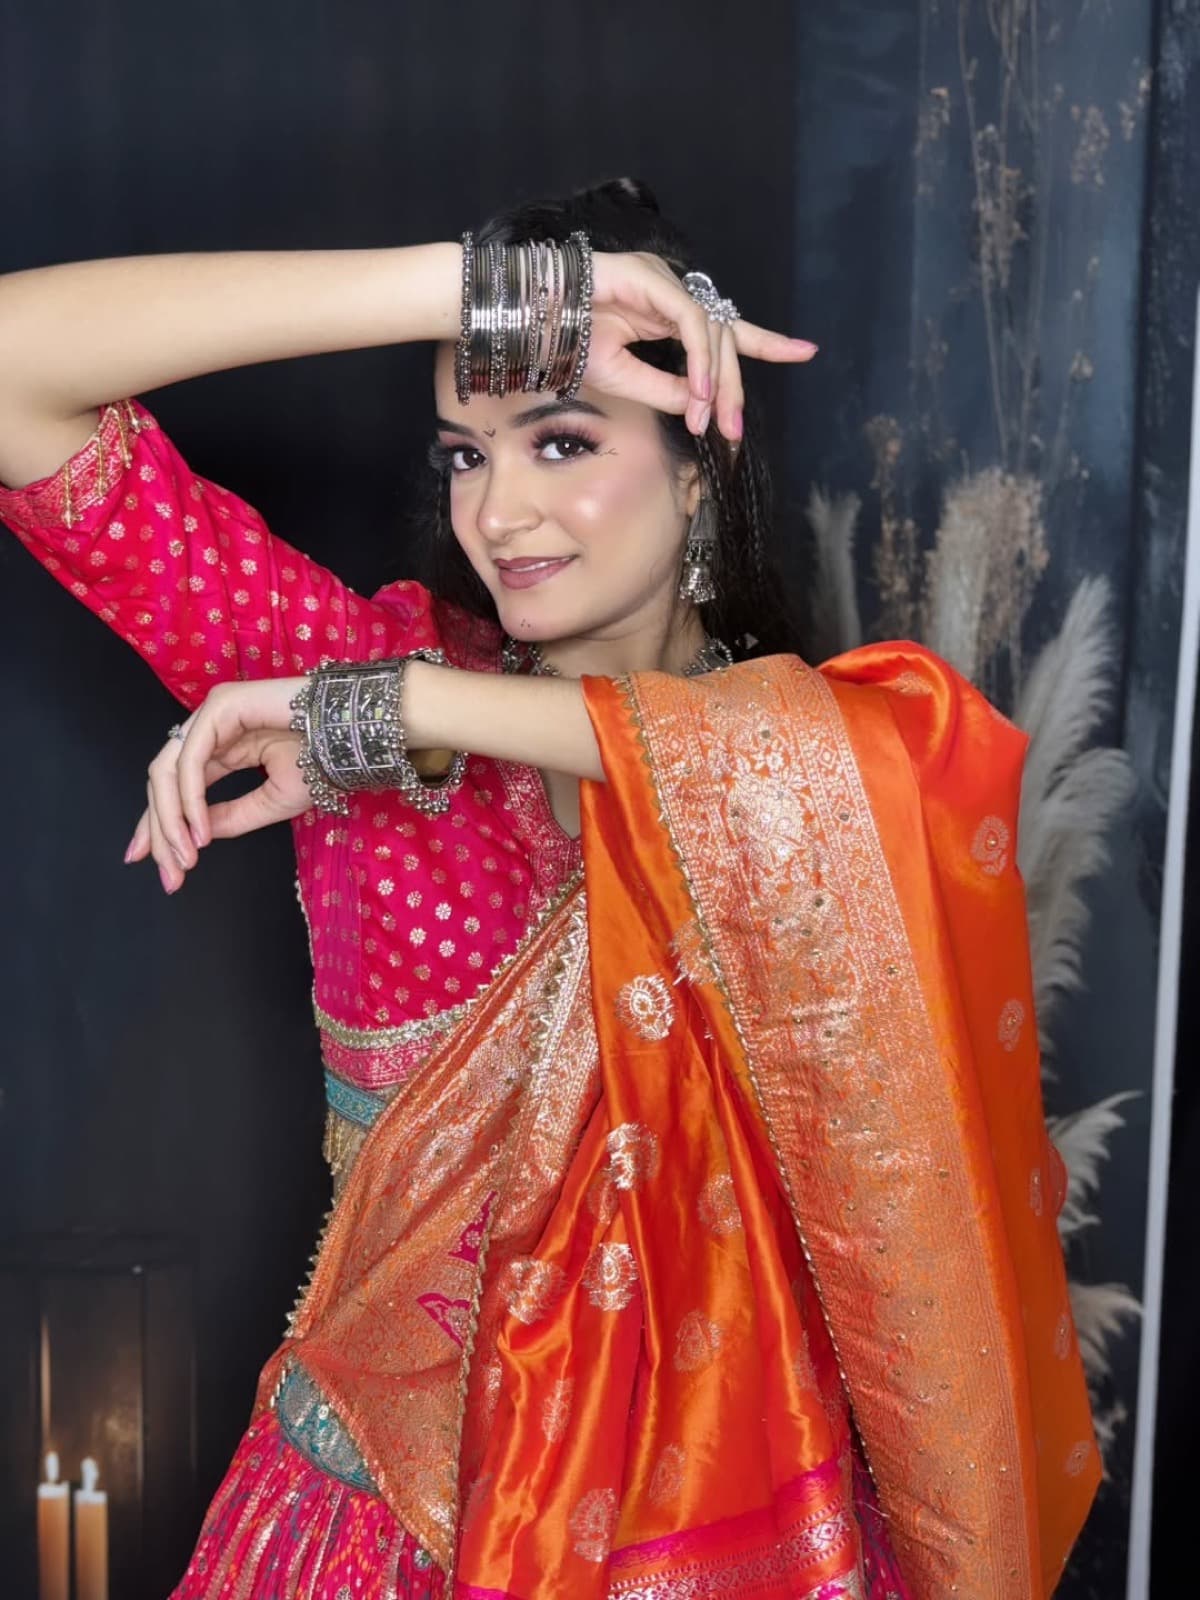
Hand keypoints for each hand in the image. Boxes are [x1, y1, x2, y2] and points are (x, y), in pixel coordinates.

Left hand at [126, 677, 307, 892]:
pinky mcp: (219, 706)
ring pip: (167, 772)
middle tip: (169, 875)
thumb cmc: (324, 762)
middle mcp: (208, 728)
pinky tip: (200, 831)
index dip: (163, 828)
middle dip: (160, 831)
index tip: (164, 870)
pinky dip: (190, 800)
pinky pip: (191, 760)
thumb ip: (229, 818)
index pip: (176, 788)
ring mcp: (210, 714)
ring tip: (185, 857)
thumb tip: (192, 838)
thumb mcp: (270, 803)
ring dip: (170, 821)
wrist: (353, 736)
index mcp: (220, 746)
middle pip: (163, 782)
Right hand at [586, 251, 817, 440]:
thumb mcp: (627, 380)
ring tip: (712, 419)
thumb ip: (668, 390)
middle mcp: (672, 293)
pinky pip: (690, 320)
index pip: (727, 328)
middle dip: (733, 386)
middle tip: (734, 429)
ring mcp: (664, 281)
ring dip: (716, 380)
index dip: (767, 341)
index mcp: (668, 313)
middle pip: (724, 338)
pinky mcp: (652, 278)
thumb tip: (701, 407)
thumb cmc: (567, 344)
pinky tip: (698, 390)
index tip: (805, 352)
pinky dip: (699, 358)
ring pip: (712, 331)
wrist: (527, 320)